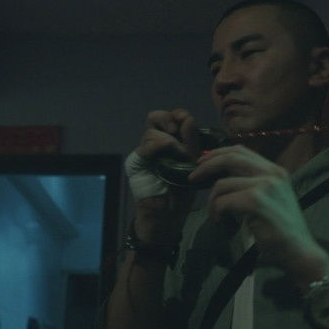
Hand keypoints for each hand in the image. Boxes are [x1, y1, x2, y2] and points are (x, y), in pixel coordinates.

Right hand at [131, 109, 199, 242]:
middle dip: (168, 119)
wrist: (169, 213)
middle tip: (177, 128)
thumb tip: (188, 119)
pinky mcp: (136, 163)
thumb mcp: (193, 163)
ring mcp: (144, 153)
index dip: (177, 115)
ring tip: (180, 154)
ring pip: (151, 132)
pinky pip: (144, 148)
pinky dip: (157, 145)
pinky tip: (167, 148)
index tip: (187, 121)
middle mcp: (155, 144)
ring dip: (169, 140)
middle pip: (155, 117)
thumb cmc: (182, 190)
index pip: (170, 118)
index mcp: (171, 141)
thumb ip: (191, 142)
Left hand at [188, 145, 328, 273]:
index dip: (218, 153)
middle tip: (192, 178)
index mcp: (275, 171)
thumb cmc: (281, 230)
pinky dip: (217, 212)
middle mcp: (272, 173)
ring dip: (212, 201)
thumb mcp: (269, 198)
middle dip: (206, 165)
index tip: (202, 161)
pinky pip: (224, 201)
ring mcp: (265, 186)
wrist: (299, 251)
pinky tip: (222, 223)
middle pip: (230, 157)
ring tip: (216, 216)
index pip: (241, 150)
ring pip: (222, 184)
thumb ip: (251, 183)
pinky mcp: (256, 201)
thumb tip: (222, 175)